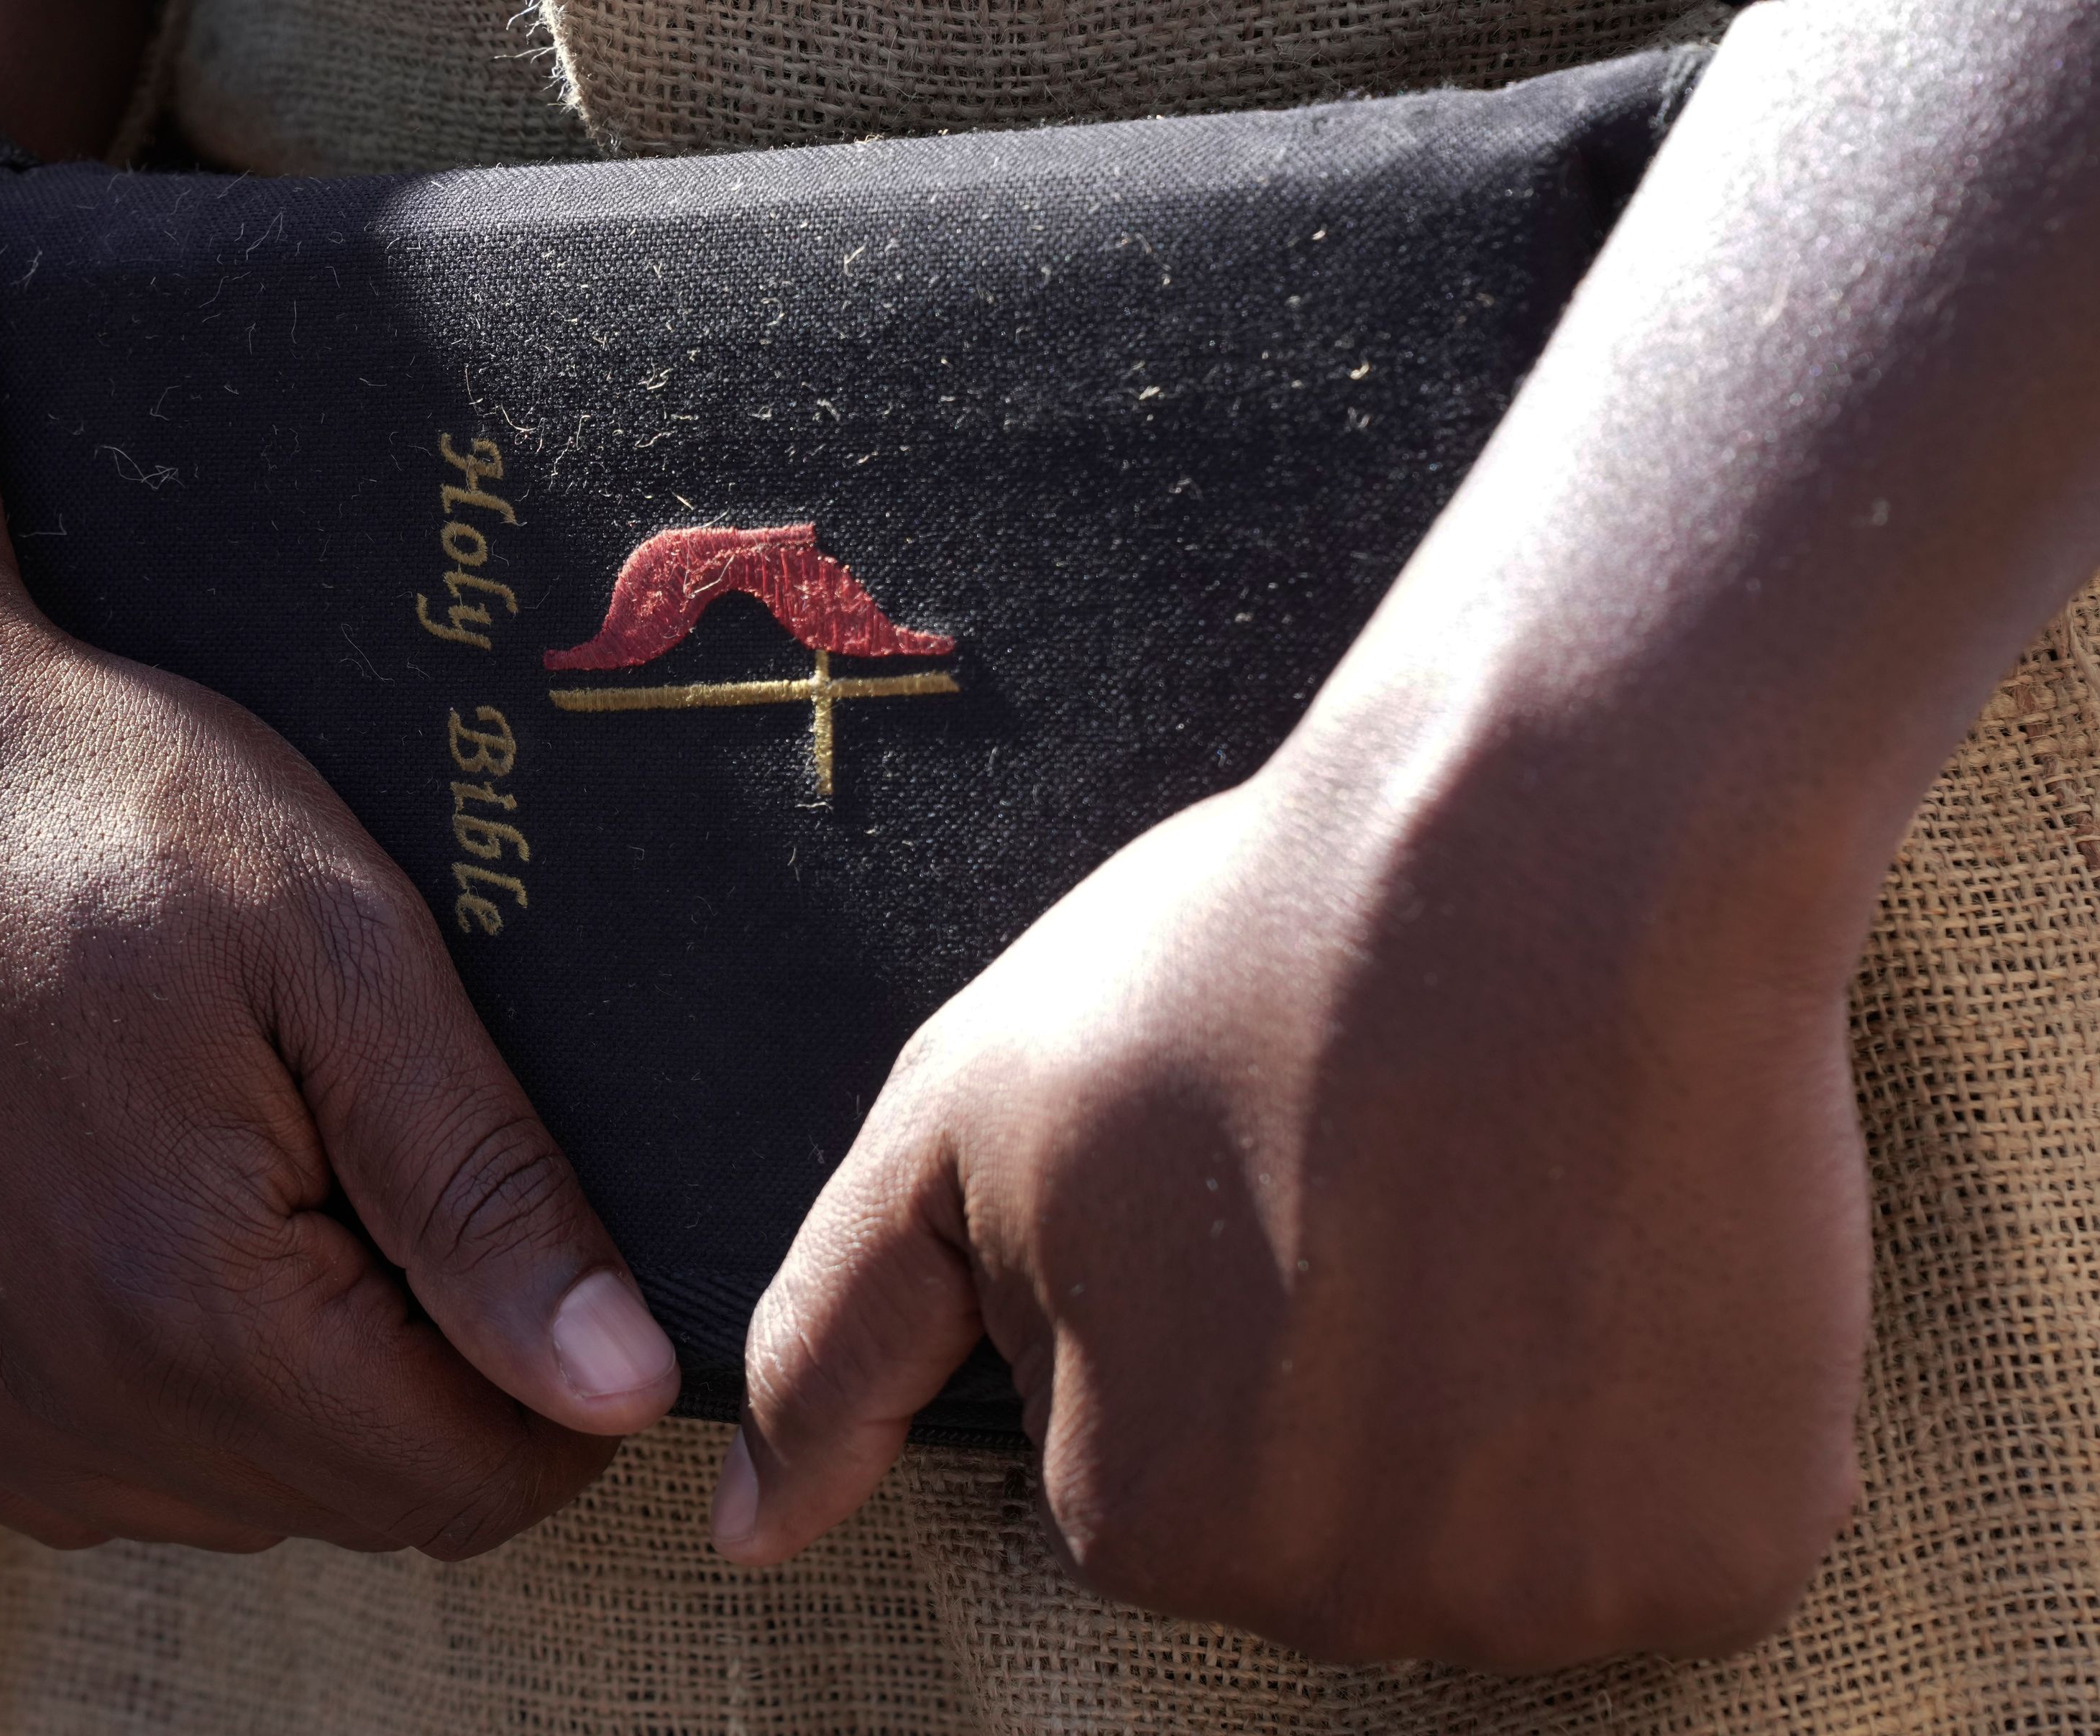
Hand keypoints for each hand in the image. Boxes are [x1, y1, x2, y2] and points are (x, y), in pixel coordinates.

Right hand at [0, 407, 676, 1556]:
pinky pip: (95, 1464)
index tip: (582, 1275)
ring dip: (300, 1389)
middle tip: (411, 1178)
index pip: (468, 1482)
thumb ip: (483, 1191)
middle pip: (355, 1501)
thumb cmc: (90, 814)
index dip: (567, 1400)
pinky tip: (153, 1213)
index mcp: (188, 1313)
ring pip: (229, 1496)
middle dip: (435, 1382)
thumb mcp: (336, 952)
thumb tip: (625, 1384)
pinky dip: (166, 1380)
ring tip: (278, 1174)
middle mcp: (58, 1411)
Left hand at [717, 748, 1869, 1666]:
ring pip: (1489, 1535)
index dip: (1192, 1313)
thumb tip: (750, 1537)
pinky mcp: (1724, 1553)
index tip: (1248, 1177)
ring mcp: (1543, 1598)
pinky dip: (1653, 1423)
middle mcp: (1336, 1606)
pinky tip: (1616, 1260)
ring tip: (1503, 1208)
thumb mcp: (957, 1122)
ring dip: (1498, 1404)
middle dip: (1335, 1381)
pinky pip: (1662, 1534)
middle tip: (1379, 1181)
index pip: (1137, 1480)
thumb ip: (833, 1346)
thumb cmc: (1240, 964)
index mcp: (1139, 1521)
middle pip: (1315, 1529)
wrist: (1555, 850)